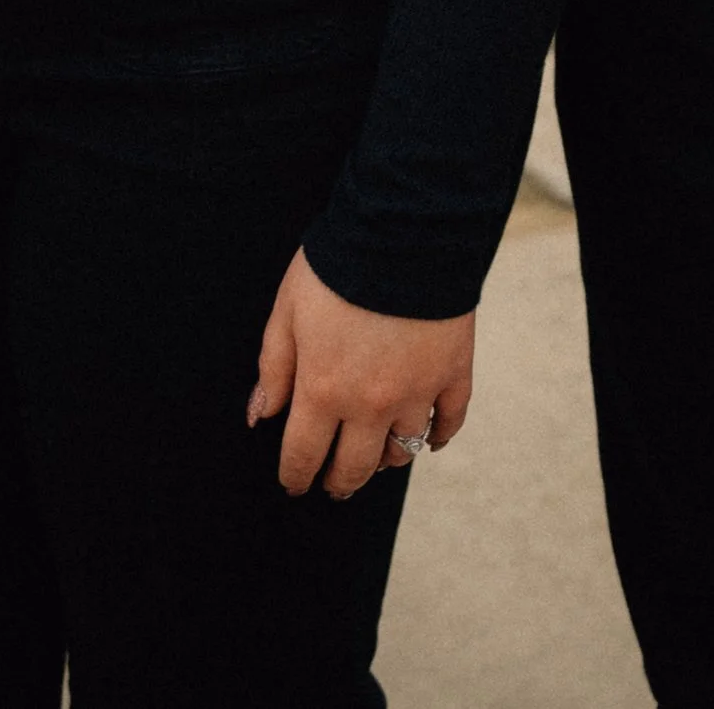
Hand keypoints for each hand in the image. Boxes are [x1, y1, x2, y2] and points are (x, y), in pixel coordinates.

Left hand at [247, 247, 474, 499]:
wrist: (403, 228)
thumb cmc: (337, 265)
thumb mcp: (287, 311)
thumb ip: (274, 367)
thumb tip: (260, 415)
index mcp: (323, 390)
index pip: (304, 455)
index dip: (295, 476)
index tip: (293, 483)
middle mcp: (370, 404)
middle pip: (353, 467)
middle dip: (339, 482)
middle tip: (333, 484)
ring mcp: (416, 392)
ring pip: (401, 452)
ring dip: (385, 461)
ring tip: (377, 458)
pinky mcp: (453, 372)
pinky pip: (448, 422)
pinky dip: (437, 437)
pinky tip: (428, 438)